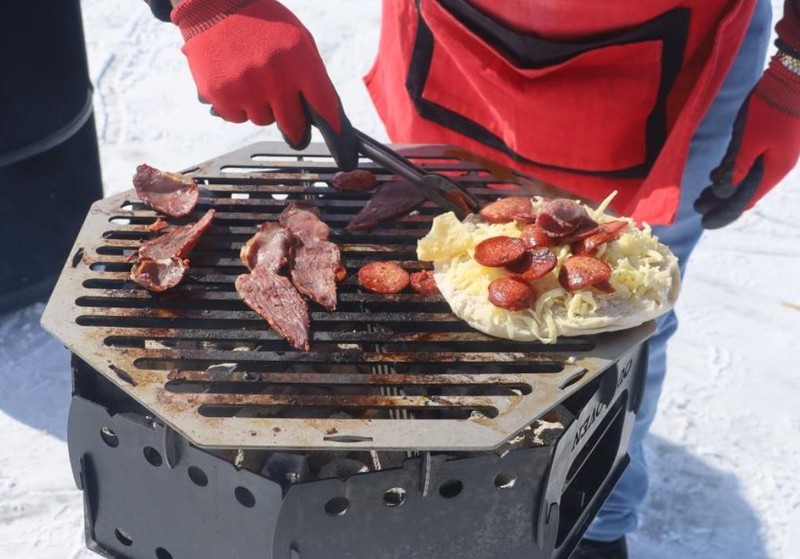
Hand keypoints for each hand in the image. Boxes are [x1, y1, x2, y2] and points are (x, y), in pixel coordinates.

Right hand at [171, 0, 357, 169]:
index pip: (324, 107)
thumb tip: (322, 113)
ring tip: (253, 80)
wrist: (215, 4)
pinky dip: (237, 106)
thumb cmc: (262, 22)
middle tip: (291, 121)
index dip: (335, 132)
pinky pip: (237, 118)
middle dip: (295, 127)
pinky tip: (235, 82)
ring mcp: (246, 88)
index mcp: (299, 62)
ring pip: (263, 121)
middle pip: (293, 126)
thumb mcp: (298, 40)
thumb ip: (311, 75)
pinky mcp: (220, 94)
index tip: (342, 150)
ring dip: (262, 109)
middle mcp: (274, 78)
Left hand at [694, 56, 799, 228]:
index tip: (704, 223)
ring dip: (722, 189)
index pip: (745, 200)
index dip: (724, 213)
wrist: (790, 79)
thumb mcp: (750, 140)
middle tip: (697, 209)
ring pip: (744, 179)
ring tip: (702, 199)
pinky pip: (746, 164)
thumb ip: (737, 166)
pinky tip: (715, 178)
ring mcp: (772, 154)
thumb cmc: (770, 108)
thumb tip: (723, 192)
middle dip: (719, 203)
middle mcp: (774, 166)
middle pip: (744, 193)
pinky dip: (730, 173)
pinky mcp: (767, 142)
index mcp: (773, 170)